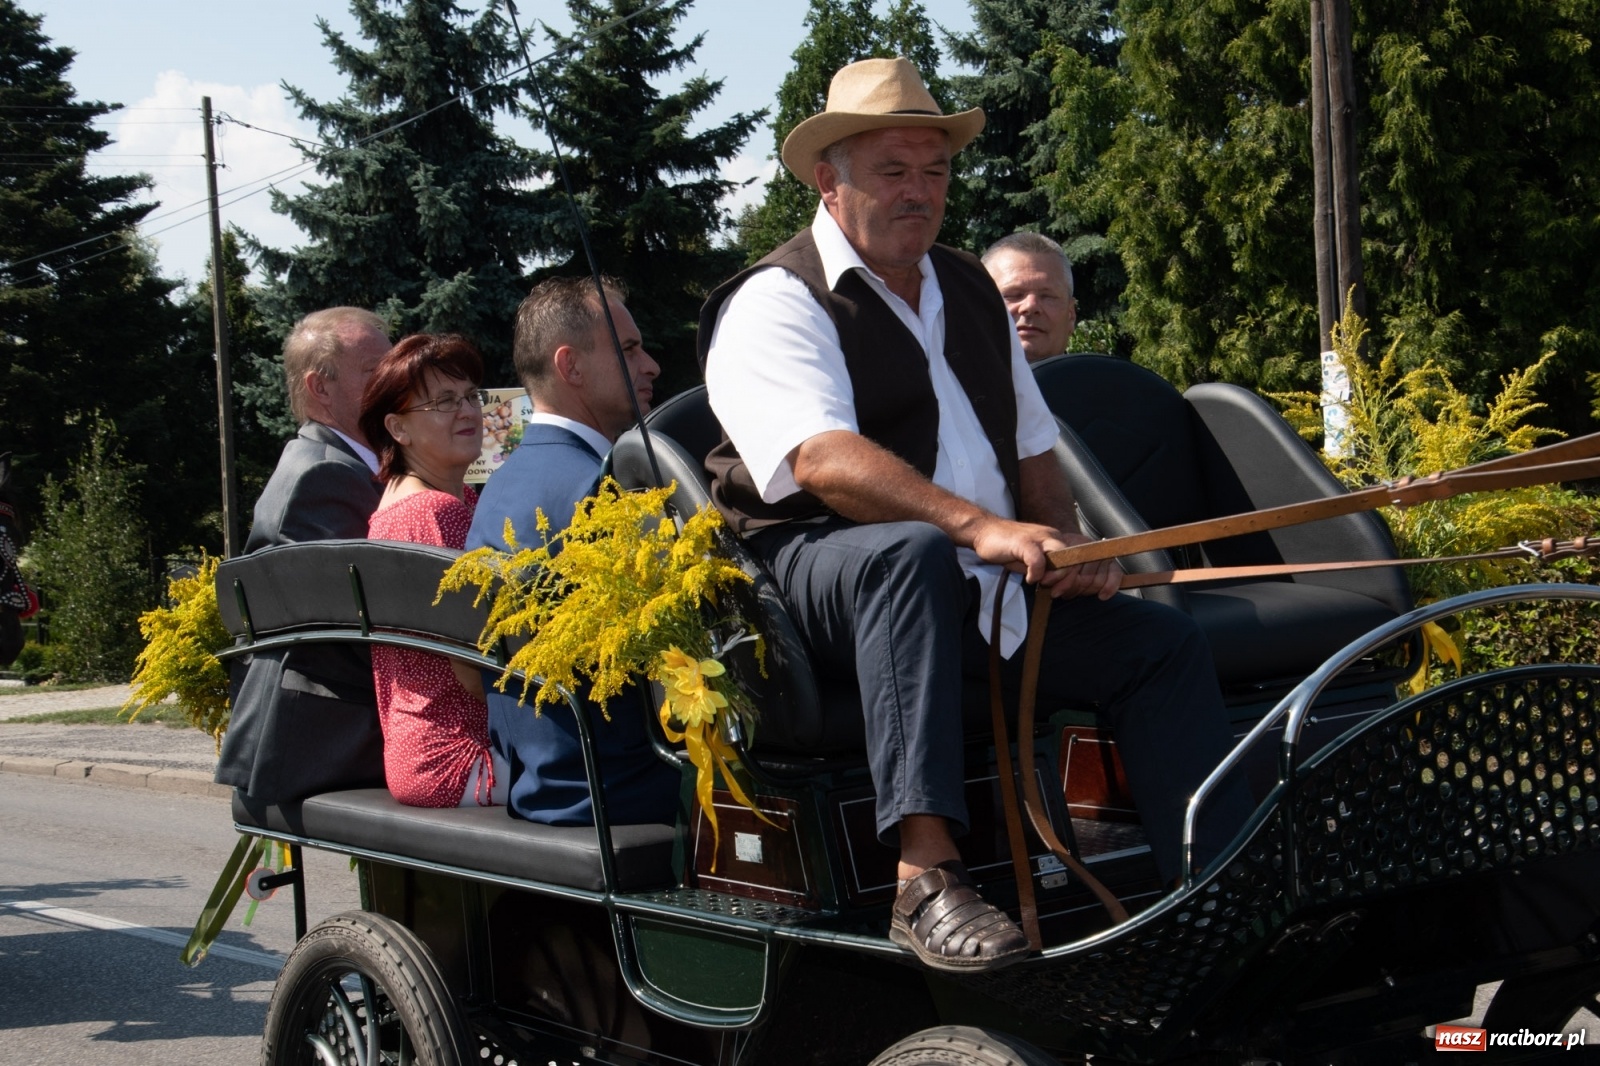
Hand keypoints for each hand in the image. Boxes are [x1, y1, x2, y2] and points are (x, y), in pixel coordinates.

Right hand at [968, 520, 1118, 598]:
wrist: (984, 531)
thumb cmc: (1009, 549)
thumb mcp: (1034, 562)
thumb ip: (1050, 572)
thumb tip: (1065, 589)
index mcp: (1060, 542)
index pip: (1091, 557)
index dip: (1104, 576)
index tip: (1105, 595)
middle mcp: (1054, 537)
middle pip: (1080, 559)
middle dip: (1075, 582)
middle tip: (1059, 594)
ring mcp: (1040, 538)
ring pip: (1064, 557)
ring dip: (1059, 577)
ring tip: (1048, 587)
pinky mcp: (1024, 542)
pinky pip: (1037, 559)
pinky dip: (1036, 573)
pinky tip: (1031, 580)